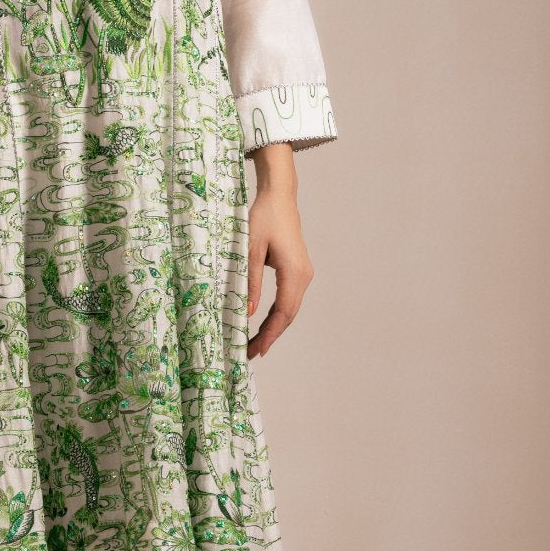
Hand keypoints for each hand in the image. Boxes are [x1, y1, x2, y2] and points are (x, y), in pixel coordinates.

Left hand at [246, 144, 313, 358]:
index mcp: (294, 272)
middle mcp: (304, 276)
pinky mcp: (298, 270)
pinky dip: (277, 314)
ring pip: (290, 309)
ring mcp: (303, 273)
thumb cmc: (263, 218)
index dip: (269, 334)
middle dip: (271, 336)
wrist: (279, 197)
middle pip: (289, 315)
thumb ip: (249, 281)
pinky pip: (289, 299)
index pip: (282, 312)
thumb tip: (246, 312)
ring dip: (274, 327)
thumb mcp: (250, 249)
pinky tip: (264, 324)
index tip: (256, 350)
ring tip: (255, 344)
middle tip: (251, 353)